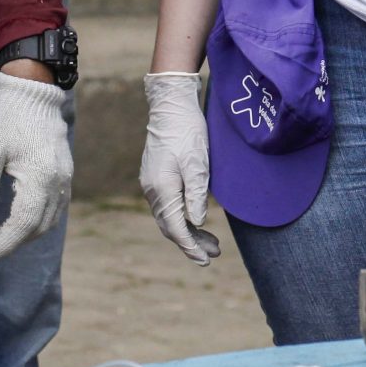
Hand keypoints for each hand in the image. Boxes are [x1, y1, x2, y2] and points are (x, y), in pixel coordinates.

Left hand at [0, 71, 71, 259]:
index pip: (24, 223)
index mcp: (40, 176)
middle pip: (39, 226)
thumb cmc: (7, 116)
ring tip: (0, 234)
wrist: (32, 88)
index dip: (5, 243)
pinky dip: (38, 219)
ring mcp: (65, 176)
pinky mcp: (65, 170)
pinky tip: (19, 217)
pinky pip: (56, 205)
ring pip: (51, 219)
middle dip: (14, 242)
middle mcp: (58, 180)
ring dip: (27, 233)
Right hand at [140, 71, 220, 264]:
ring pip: (169, 217)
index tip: (205, 260)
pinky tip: (195, 219)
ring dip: (189, 231)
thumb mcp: (198, 163)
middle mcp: (152, 190)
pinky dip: (182, 217)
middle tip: (214, 254)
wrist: (171, 106)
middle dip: (192, 243)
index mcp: (162, 189)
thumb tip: (196, 222)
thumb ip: (196, 194)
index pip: (176, 228)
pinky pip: (168, 205)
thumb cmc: (187, 131)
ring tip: (211, 242)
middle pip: (171, 226)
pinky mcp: (155, 177)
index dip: (191, 247)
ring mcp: (151, 183)